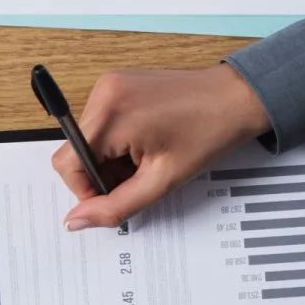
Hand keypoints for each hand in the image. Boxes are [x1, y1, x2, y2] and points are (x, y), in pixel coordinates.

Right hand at [53, 65, 269, 230]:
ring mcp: (106, 85)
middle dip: (100, 172)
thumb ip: (115, 206)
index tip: (118, 194)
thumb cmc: (209, 134)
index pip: (66, 164)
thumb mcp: (162, 180)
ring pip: (85, 139)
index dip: (86, 189)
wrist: (238, 97)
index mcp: (111, 116)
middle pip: (74, 151)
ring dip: (108, 157)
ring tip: (145, 156)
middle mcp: (102, 94)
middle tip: (139, 175)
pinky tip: (143, 140)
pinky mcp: (113, 82)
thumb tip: (73, 222)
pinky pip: (98, 122)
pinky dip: (113, 140)